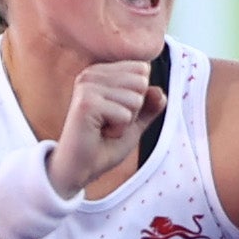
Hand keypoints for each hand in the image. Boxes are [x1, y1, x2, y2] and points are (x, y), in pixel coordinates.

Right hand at [43, 53, 162, 197]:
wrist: (79, 168)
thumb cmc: (103, 145)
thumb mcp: (134, 123)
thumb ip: (149, 106)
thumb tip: (160, 93)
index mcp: (101, 72)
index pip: (142, 69)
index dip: (138, 98)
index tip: (115, 112)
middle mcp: (91, 74)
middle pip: (141, 82)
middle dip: (134, 109)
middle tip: (110, 122)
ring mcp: (87, 87)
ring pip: (135, 99)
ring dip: (126, 122)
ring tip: (104, 128)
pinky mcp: (87, 103)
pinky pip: (125, 115)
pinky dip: (118, 130)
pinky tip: (99, 133)